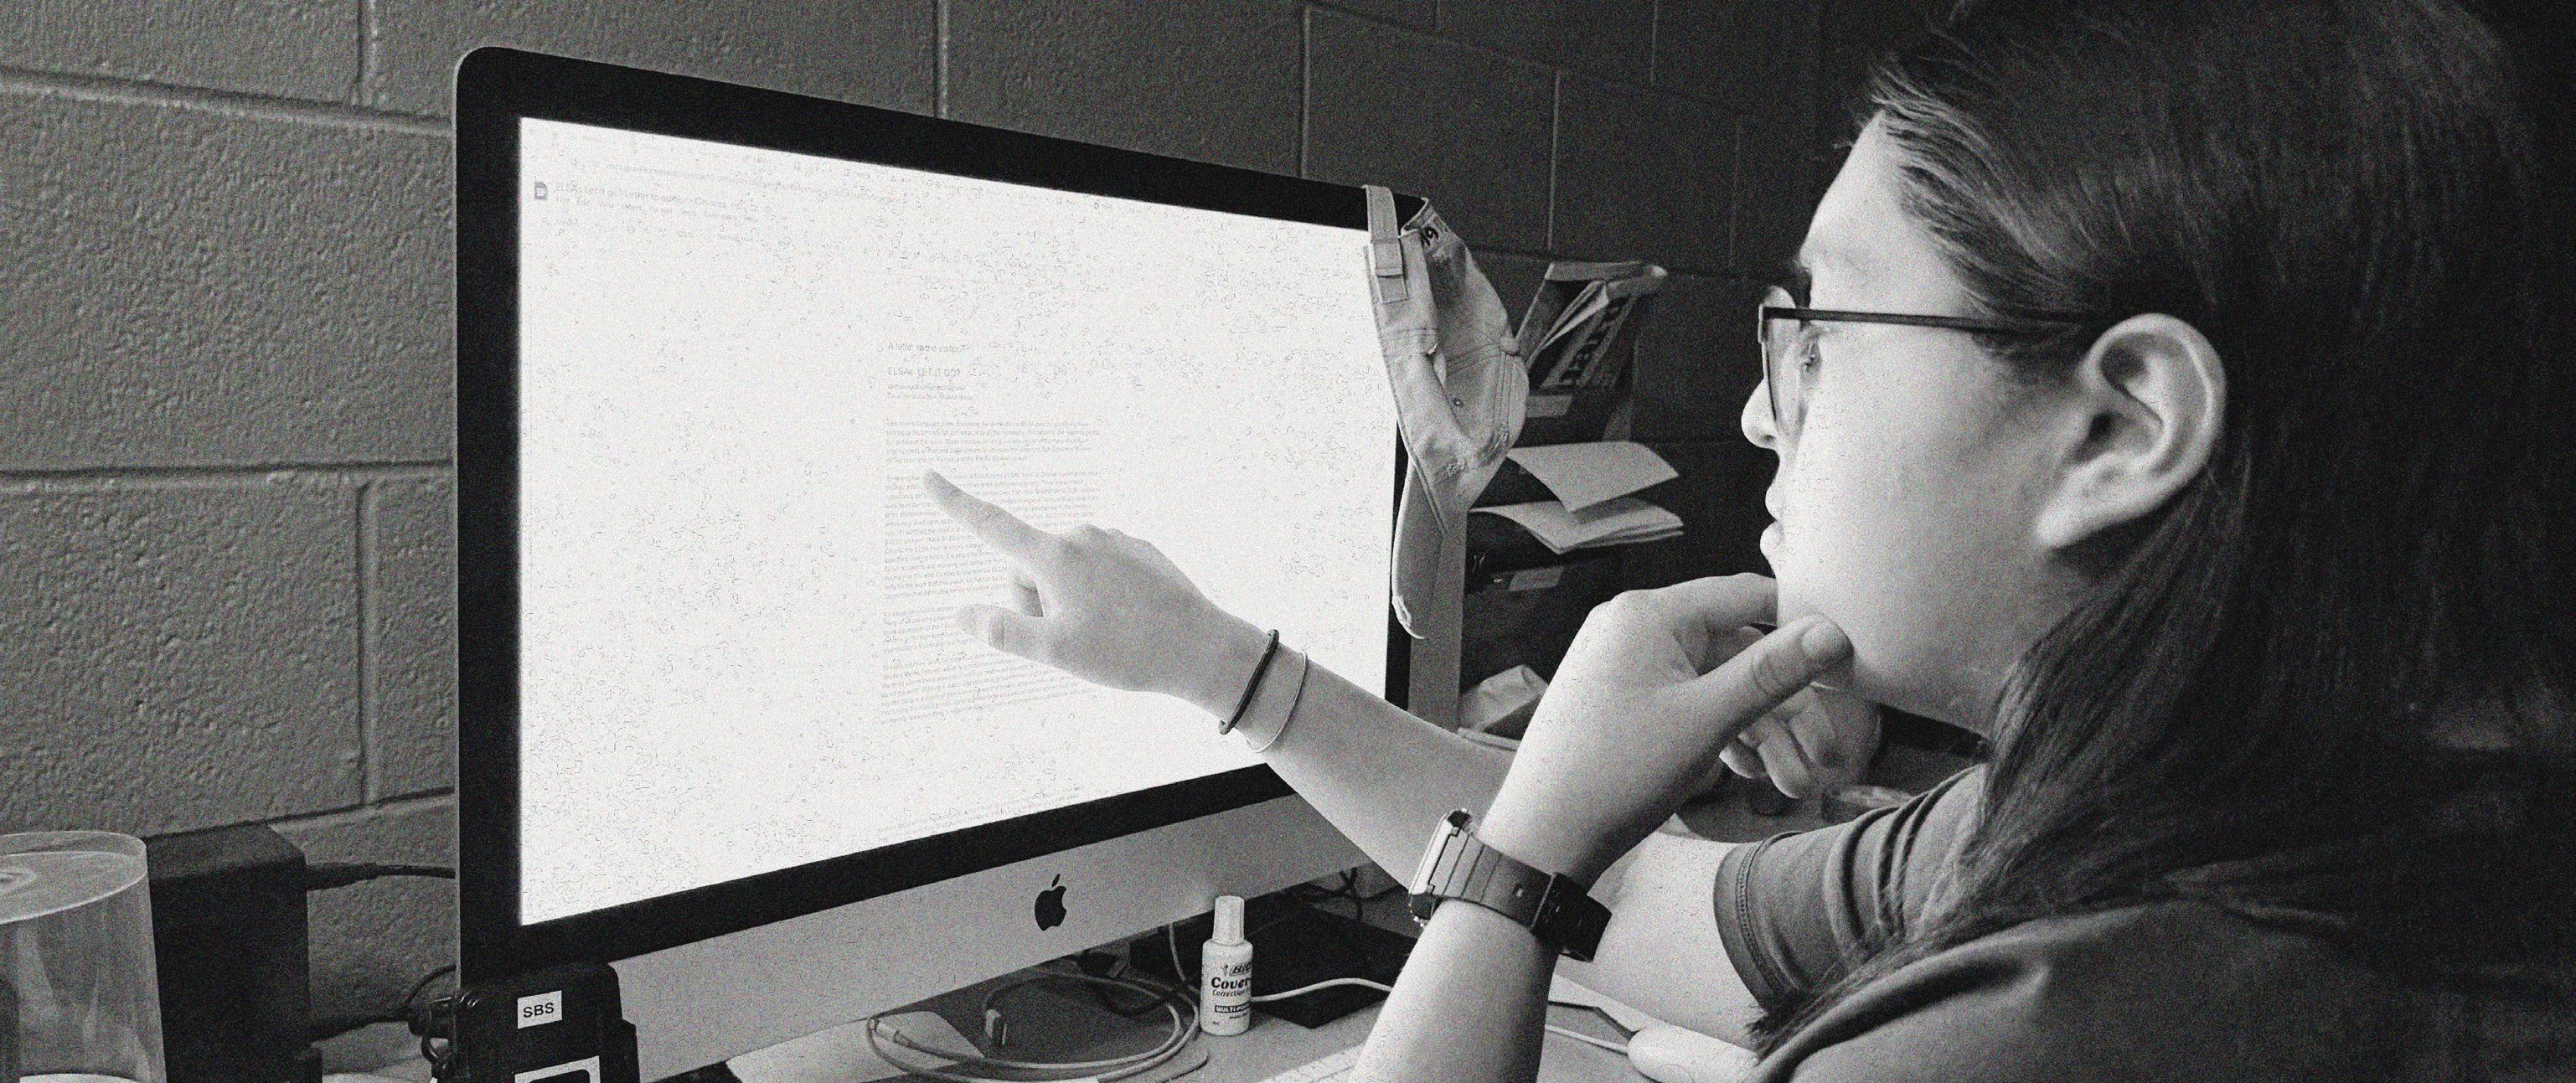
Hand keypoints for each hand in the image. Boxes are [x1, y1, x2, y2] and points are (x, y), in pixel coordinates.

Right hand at [921, 470, 1261, 711]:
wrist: (1202, 649)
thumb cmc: (1126, 652)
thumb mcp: (1054, 651)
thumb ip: (1002, 630)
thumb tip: (961, 614)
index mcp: (1055, 557)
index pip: (991, 526)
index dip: (955, 503)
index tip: (928, 475)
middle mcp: (1082, 537)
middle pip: (1029, 568)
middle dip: (1035, 601)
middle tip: (1070, 639)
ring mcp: (1113, 541)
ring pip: (1065, 572)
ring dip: (1068, 601)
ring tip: (1105, 634)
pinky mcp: (1138, 551)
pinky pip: (1098, 572)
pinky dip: (1099, 596)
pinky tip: (1126, 622)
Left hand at [1475, 575, 1851, 884]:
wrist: (1541, 838)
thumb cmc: (1613, 775)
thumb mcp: (1706, 721)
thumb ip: (1770, 673)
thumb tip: (1832, 633)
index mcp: (1649, 614)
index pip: (1747, 598)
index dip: (1800, 631)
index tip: (1844, 670)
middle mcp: (1634, 628)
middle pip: (1736, 652)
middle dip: (1784, 710)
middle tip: (1822, 762)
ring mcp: (1625, 665)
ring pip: (1715, 685)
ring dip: (1759, 732)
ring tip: (1791, 785)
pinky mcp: (1621, 701)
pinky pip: (1687, 703)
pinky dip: (1722, 734)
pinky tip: (1749, 772)